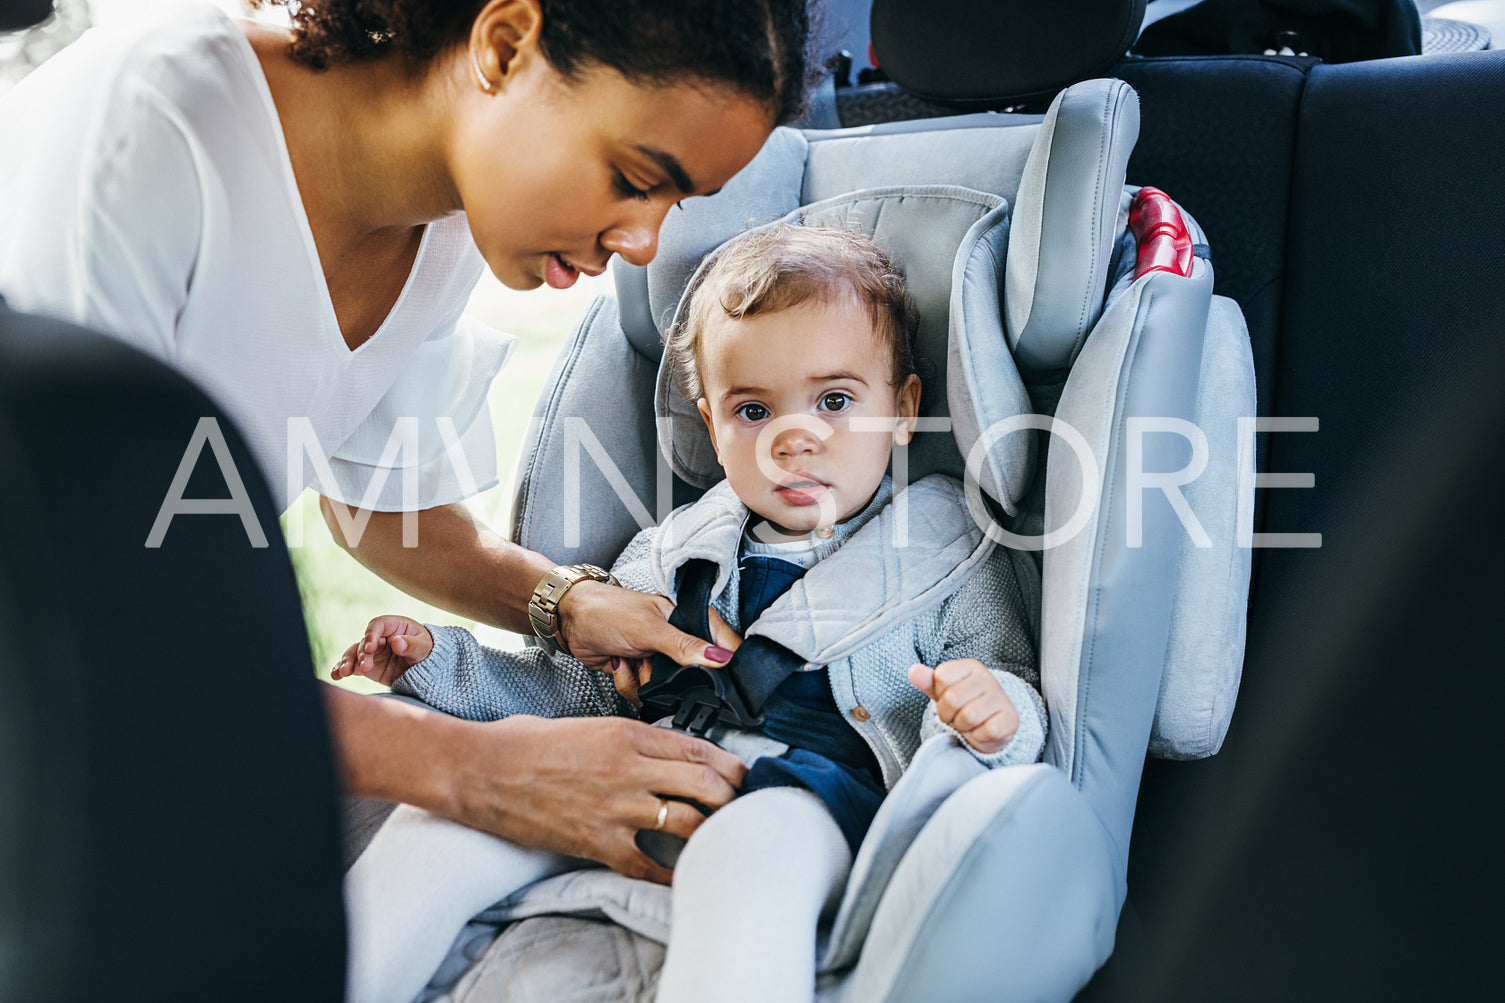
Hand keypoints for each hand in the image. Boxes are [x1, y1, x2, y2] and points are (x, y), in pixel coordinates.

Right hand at [331, 615, 433, 686]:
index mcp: (393, 625)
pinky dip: (343, 669)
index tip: (371, 647)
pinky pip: (353, 666)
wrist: (427, 668)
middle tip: (365, 666)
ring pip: (355, 653)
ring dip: (348, 662)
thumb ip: (411, 645)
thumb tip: (397, 642)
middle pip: (365, 641)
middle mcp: (380, 637)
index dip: (372, 635)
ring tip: (344, 673)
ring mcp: (373, 652)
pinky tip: (336, 675)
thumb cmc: (427, 651)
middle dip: (362, 654)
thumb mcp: (424, 647)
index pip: (377, 625)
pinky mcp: (368, 666)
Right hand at [445, 715, 747, 884]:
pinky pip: (652, 865)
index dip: (732, 767)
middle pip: (709, 785)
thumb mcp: (592, 724)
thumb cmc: (528, 743)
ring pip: (691, 822)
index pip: (701, 749)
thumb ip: (633, 739)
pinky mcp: (598, 843)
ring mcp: (617, 808)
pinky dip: (674, 872)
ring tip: (724, 838)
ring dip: (714, 832)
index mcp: (630, 733)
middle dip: (735, 799)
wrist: (481, 770)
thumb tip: (667, 756)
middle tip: (745, 809)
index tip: (745, 776)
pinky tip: (687, 874)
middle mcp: (632, 769)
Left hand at [556, 580, 737, 697]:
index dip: (727, 663)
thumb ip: (684, 646)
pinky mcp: (642, 673)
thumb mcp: (649, 628)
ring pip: (668, 690)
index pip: (724, 644)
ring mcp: (660, 660)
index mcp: (689, 620)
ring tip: (633, 658)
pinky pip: (645, 693)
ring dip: (645, 680)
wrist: (571, 620)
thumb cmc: (608, 610)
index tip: (719, 679)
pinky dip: (629, 683)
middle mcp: (679, 641)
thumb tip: (720, 658)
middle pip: (696, 677)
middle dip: (671, 679)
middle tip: (653, 662)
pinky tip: (620, 663)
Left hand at [908, 658, 1019, 753]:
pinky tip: (982, 731)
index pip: (941, 677)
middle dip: (948, 714)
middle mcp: (988, 679)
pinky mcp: (1010, 719)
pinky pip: (986, 731)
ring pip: (968, 716)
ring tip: (969, 723)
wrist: (992, 725)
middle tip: (958, 715)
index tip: (949, 700)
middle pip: (952, 699)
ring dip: (963, 727)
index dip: (940, 695)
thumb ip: (928, 681)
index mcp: (971, 666)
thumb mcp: (943, 691)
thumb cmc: (964, 705)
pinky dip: (978, 736)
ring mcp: (1001, 698)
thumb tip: (913, 671)